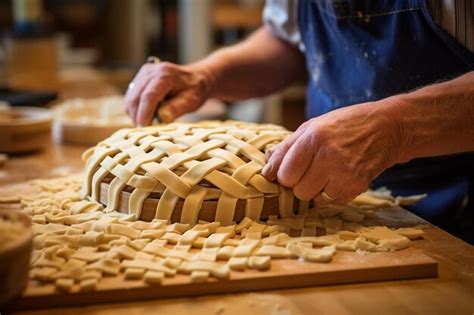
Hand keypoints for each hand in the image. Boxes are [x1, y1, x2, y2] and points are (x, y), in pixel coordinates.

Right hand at [125, 62, 212, 125]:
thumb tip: (162, 118)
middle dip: (138, 116)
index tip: (144, 128)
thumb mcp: (192, 100)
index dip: (144, 113)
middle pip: (135, 97)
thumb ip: (177, 108)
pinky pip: (130, 97)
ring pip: (130, 98)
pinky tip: (146, 115)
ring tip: (148, 123)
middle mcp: (151, 71)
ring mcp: (143, 74)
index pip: (149, 96)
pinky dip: (135, 109)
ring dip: (135, 114)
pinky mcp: (138, 79)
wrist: (194, 78)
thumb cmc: (194, 90)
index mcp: (165, 75)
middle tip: (145, 131)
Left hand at [262, 101, 401, 203]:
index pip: (284, 173)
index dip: (284, 174)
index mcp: (314, 137)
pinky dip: (330, 193)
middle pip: (296, 189)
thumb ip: (286, 148)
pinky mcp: (355, 188)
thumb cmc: (345, 125)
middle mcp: (328, 156)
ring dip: (313, 189)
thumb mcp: (312, 126)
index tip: (291, 170)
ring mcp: (343, 174)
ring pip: (311, 198)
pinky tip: (339, 176)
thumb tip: (265, 171)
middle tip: (310, 169)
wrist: (387, 129)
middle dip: (298, 182)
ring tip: (326, 172)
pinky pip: (329, 201)